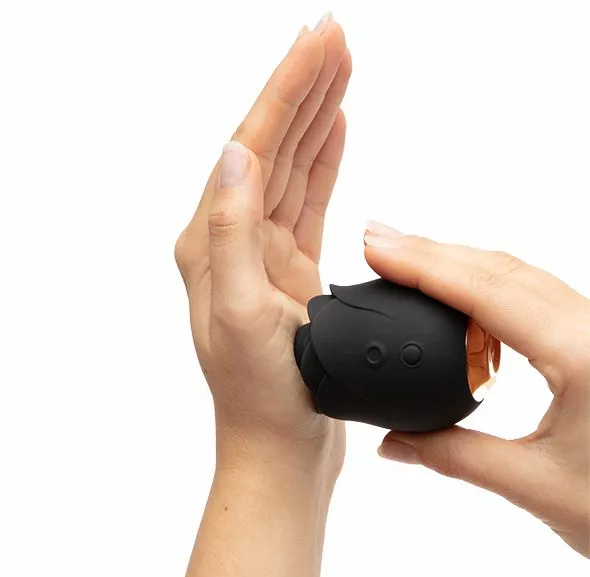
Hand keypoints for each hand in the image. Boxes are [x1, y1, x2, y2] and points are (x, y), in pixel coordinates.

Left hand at [175, 17, 349, 478]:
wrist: (281, 444)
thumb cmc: (262, 396)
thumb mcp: (241, 314)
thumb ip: (232, 232)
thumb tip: (234, 155)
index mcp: (212, 242)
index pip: (251, 147)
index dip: (284, 91)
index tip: (316, 43)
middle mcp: (233, 239)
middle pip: (271, 146)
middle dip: (302, 89)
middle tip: (333, 38)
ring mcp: (264, 252)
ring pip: (293, 167)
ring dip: (315, 117)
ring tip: (339, 71)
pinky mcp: (293, 268)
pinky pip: (309, 200)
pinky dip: (323, 161)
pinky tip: (334, 133)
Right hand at [364, 221, 589, 556]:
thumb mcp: (539, 488)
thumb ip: (457, 457)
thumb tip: (393, 444)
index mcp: (582, 355)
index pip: (486, 291)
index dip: (423, 265)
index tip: (376, 250)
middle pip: (499, 268)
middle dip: (431, 250)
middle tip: (377, 240)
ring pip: (517, 274)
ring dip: (456, 262)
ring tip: (404, 259)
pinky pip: (531, 292)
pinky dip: (483, 283)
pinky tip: (455, 294)